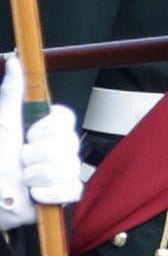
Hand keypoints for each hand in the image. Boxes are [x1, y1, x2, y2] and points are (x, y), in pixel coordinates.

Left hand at [0, 81, 82, 231]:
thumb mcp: (1, 124)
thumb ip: (12, 94)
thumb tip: (14, 62)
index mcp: (39, 130)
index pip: (65, 118)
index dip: (50, 129)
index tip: (30, 135)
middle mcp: (52, 148)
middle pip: (69, 143)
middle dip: (39, 155)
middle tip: (20, 159)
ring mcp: (59, 170)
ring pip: (70, 167)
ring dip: (39, 175)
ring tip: (22, 180)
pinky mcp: (63, 193)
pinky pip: (73, 189)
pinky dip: (50, 193)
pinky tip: (34, 194)